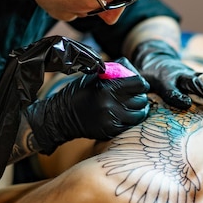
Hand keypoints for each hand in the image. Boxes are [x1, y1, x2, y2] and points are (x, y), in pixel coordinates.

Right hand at [25, 57, 149, 153]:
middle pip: (141, 99)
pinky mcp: (110, 131)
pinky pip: (131, 124)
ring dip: (139, 109)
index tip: (140, 84)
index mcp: (107, 88)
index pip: (138, 84)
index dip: (141, 83)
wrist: (61, 116)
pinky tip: (126, 114)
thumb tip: (134, 71)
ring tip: (134, 105)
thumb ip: (116, 71)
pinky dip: (132, 119)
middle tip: (136, 94)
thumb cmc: (79, 92)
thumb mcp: (95, 76)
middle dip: (141, 96)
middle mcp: (110, 105)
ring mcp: (111, 120)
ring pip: (139, 114)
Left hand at [132, 40, 202, 109]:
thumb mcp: (141, 82)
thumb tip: (136, 105)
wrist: (157, 59)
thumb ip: (141, 91)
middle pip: (191, 81)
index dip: (177, 95)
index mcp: (163, 78)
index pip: (170, 88)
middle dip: (201, 88)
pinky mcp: (196, 76)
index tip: (186, 103)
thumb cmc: (148, 76)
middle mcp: (178, 75)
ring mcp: (189, 74)